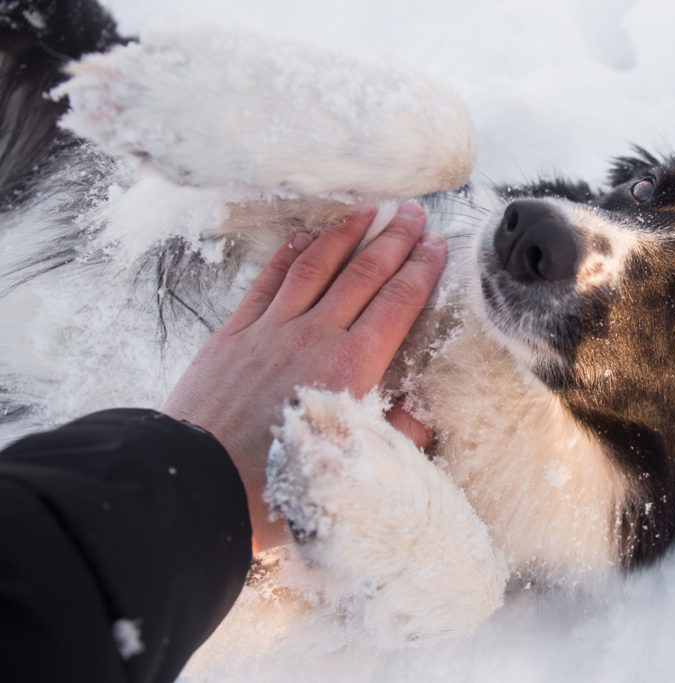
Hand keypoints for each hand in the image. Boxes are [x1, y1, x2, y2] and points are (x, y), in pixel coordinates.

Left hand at [162, 202, 445, 551]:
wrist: (198, 485)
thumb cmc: (279, 486)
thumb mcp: (356, 473)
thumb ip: (396, 437)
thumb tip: (419, 412)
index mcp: (351, 368)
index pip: (397, 303)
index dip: (421, 270)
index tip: (437, 245)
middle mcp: (314, 337)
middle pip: (363, 274)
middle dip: (393, 239)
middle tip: (412, 213)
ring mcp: (270, 329)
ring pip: (316, 265)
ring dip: (346, 234)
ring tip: (369, 211)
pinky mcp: (234, 333)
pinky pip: (267, 281)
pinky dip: (289, 254)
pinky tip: (305, 238)